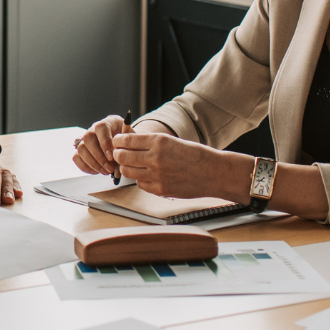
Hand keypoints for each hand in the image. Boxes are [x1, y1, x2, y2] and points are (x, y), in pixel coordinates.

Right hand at [72, 115, 129, 175]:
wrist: (123, 145)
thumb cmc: (128, 142)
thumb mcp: (132, 140)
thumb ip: (127, 145)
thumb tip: (120, 156)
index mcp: (109, 122)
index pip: (101, 127)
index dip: (105, 142)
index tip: (112, 157)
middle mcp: (94, 129)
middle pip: (88, 138)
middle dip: (99, 157)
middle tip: (110, 168)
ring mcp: (85, 139)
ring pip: (81, 149)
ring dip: (93, 163)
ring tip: (106, 171)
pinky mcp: (81, 150)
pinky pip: (76, 157)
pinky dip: (86, 167)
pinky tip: (98, 171)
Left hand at [110, 133, 246, 199]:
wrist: (213, 172)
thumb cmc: (194, 155)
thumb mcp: (172, 141)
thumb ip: (150, 143)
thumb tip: (128, 143)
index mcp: (159, 141)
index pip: (127, 141)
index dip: (118, 141)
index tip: (117, 142)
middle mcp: (155, 157)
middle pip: (123, 157)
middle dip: (118, 155)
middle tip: (119, 154)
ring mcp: (157, 175)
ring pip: (128, 171)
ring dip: (128, 167)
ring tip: (134, 165)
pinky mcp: (160, 189)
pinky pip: (140, 184)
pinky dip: (141, 179)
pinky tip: (148, 175)